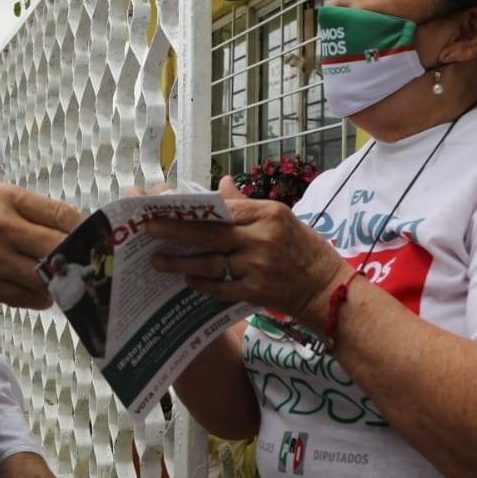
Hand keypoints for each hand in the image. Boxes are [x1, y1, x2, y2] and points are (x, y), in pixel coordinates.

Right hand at [0, 184, 81, 309]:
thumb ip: (19, 207)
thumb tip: (59, 223)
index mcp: (4, 198)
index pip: (60, 213)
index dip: (81, 228)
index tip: (89, 236)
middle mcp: (2, 226)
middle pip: (60, 245)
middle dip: (76, 256)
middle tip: (83, 262)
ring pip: (46, 275)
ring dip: (58, 280)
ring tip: (59, 279)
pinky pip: (28, 297)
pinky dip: (40, 298)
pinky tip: (39, 293)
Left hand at [146, 176, 351, 324]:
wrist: (326, 288)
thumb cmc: (303, 248)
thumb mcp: (280, 217)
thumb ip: (246, 204)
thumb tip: (221, 185)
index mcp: (268, 214)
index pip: (222, 209)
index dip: (191, 209)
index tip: (165, 207)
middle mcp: (262, 238)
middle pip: (210, 233)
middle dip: (175, 231)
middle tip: (149, 229)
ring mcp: (258, 267)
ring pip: (210, 262)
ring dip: (181, 262)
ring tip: (158, 261)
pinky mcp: (256, 292)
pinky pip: (221, 287)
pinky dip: (202, 283)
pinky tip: (187, 280)